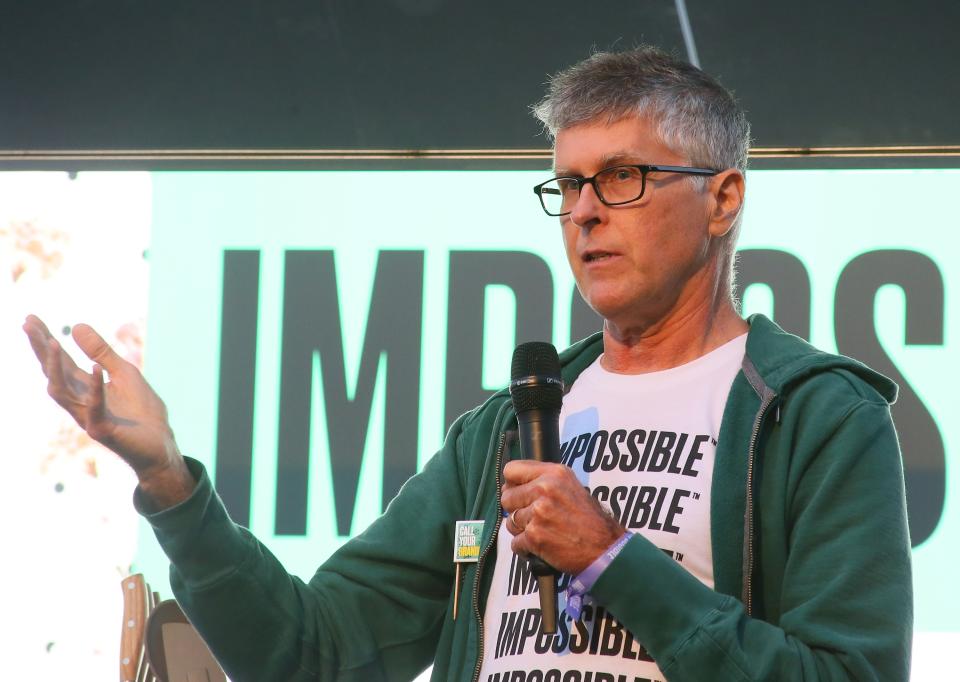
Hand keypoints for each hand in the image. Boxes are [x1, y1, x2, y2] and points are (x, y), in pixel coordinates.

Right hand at [23, 314, 193, 507]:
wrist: (160, 446)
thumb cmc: (142, 412)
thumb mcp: (124, 373)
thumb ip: (101, 353)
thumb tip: (76, 326)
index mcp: (85, 388)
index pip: (60, 361)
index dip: (45, 340)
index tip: (30, 318)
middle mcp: (80, 402)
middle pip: (54, 373)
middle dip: (40, 350)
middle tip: (28, 325)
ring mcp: (88, 417)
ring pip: (62, 392)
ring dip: (56, 367)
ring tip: (52, 342)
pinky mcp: (103, 430)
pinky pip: (95, 407)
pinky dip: (95, 388)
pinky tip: (96, 368)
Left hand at [501, 460, 624, 574]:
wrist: (606, 549)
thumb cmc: (591, 521)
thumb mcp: (572, 487)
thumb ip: (546, 481)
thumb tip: (516, 485)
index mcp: (554, 473)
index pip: (511, 470)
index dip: (513, 484)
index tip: (518, 492)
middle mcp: (544, 489)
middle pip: (506, 497)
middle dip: (516, 509)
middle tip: (533, 517)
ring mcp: (538, 513)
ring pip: (510, 522)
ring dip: (522, 530)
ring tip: (543, 532)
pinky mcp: (534, 536)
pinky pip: (515, 543)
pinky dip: (526, 549)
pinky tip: (543, 547)